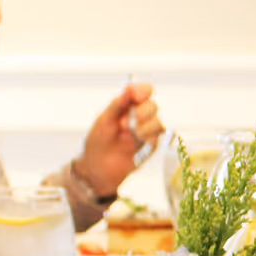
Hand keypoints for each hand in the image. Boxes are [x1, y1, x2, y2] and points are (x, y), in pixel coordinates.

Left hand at [75, 82, 163, 198]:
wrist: (98, 168)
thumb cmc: (97, 142)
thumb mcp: (104, 120)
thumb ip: (118, 104)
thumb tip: (129, 88)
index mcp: (127, 106)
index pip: (143, 91)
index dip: (143, 91)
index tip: (135, 96)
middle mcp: (139, 117)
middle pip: (153, 105)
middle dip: (143, 111)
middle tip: (127, 122)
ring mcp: (146, 131)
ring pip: (158, 121)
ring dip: (146, 126)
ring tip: (131, 133)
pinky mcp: (150, 146)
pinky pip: (157, 137)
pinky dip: (148, 136)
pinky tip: (137, 140)